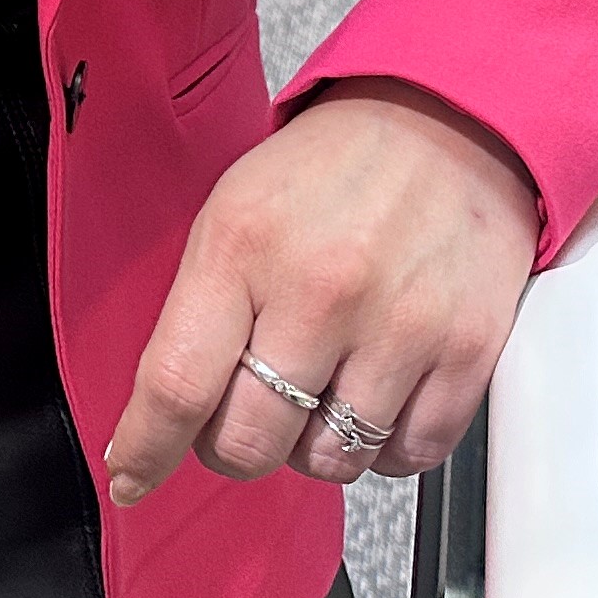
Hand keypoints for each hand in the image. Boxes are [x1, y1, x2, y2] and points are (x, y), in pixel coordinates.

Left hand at [104, 78, 537, 505]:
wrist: (447, 121)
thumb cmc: (331, 170)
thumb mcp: (234, 211)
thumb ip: (200, 311)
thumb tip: (166, 415)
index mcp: (244, 246)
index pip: (176, 384)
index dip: (145, 449)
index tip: (131, 476)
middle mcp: (322, 289)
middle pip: (250, 442)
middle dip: (234, 446)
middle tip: (245, 413)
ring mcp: (400, 324)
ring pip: (329, 461)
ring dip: (312, 447)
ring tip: (319, 390)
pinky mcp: (466, 350)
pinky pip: (407, 457)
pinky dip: (382, 448)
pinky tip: (374, 397)